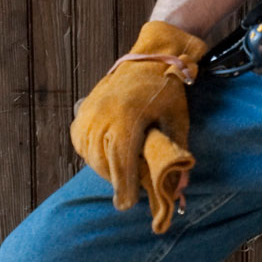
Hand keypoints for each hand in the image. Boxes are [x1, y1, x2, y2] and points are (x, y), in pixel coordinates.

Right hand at [70, 20, 206, 222]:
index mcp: (128, 117)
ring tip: (120, 172)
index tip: (126, 204)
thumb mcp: (177, 122)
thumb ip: (176, 155)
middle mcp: (103, 114)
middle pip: (103, 161)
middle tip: (128, 191)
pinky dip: (91, 153)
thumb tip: (180, 189)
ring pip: (89, 153)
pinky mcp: (83, 109)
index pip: (120, 160)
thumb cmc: (167, 91)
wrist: (149, 58)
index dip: (123, 185)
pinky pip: (81, 141)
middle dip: (115, 179)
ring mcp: (90, 110)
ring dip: (103, 167)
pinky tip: (104, 156)